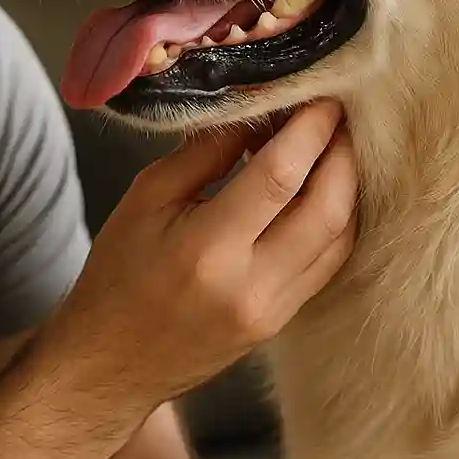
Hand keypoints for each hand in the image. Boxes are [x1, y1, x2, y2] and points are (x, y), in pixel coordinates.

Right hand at [34, 99, 357, 425]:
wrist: (111, 362)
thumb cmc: (118, 273)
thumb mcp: (146, 198)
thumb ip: (204, 153)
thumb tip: (256, 111)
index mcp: (207, 249)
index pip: (279, 177)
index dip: (308, 130)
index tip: (321, 96)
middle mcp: (250, 285)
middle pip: (327, 208)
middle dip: (341, 153)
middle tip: (338, 114)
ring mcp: (272, 310)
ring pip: (340, 237)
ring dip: (347, 185)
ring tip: (335, 145)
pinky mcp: (281, 321)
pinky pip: (329, 262)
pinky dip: (337, 219)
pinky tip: (326, 190)